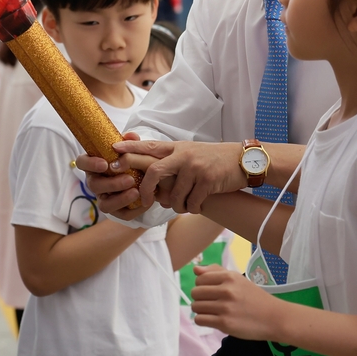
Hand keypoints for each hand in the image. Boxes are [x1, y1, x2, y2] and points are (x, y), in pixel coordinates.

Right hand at [77, 131, 153, 218]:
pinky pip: (121, 214)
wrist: (144, 176)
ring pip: (104, 204)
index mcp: (94, 164)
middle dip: (111, 183)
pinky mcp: (116, 210)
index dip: (90, 164)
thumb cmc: (131, 160)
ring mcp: (104, 197)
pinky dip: (133, 210)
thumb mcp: (131, 149)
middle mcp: (95, 182)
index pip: (82, 162)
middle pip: (94, 186)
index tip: (105, 163)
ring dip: (120, 199)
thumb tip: (131, 136)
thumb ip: (130, 142)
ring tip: (136, 192)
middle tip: (129, 179)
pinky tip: (145, 203)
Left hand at [113, 141, 246, 213]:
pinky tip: (196, 206)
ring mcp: (195, 168)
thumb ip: (170, 157)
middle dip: (146, 190)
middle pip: (154, 172)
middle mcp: (183, 155)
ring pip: (173, 195)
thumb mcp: (190, 152)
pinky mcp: (208, 181)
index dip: (130, 149)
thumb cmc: (213, 159)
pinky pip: (191, 202)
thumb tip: (148, 172)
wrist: (243, 160)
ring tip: (182, 206)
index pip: (148, 147)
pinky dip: (192, 208)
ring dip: (176, 206)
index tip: (113, 152)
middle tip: (145, 202)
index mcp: (177, 147)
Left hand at [191, 267, 284, 339]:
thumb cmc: (255, 298)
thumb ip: (216, 272)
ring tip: (213, 312)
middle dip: (200, 298)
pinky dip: (203, 321)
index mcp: (229, 276)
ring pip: (196, 307)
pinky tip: (213, 320)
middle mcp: (226, 290)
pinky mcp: (225, 323)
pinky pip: (200, 320)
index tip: (211, 292)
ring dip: (201, 310)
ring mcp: (225, 307)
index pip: (199, 278)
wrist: (275, 318)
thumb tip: (195, 269)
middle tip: (211, 303)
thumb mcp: (238, 279)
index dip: (202, 286)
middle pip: (195, 293)